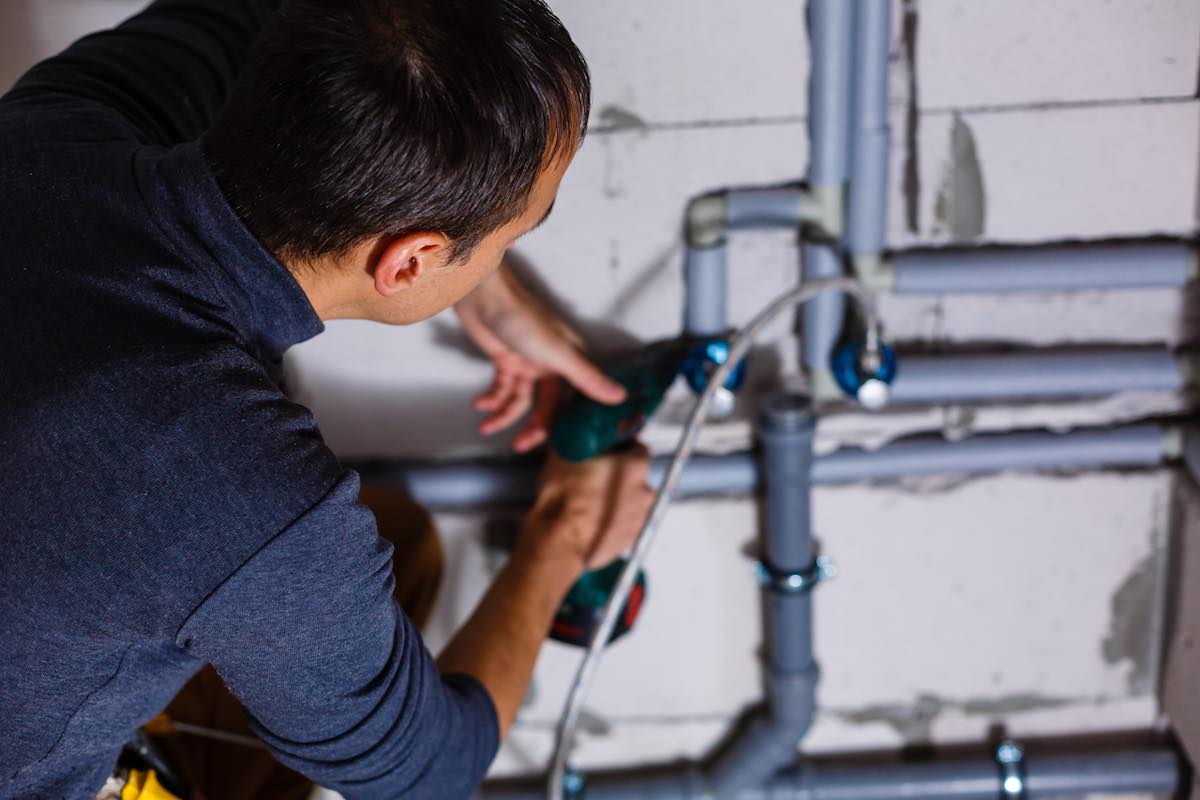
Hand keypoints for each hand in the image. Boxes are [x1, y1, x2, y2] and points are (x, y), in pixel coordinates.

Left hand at [455, 265, 625, 451]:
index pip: (573, 401)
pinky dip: (490, 398)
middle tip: (520, 445)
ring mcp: (527, 363)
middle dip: (532, 427)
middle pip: (545, 405)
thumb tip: (620, 396)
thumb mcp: (558, 353)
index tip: (561, 446)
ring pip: (519, 399)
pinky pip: (500, 388)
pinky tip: (480, 404)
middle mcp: (551, 364)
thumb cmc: (522, 318)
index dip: (567, 423)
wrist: (484, 296)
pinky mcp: (505, 360)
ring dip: (503, 415)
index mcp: (569, 361)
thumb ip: (587, 378)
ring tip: (487, 426)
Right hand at [521, 446, 654, 571]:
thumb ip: (576, 438)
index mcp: (635, 466)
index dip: (622, 449)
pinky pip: (624, 524)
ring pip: (631, 502)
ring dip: (616, 500)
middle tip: (594, 478)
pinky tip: (593, 520)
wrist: (557, 541)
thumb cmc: (562, 500)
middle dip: (618, 477)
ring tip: (591, 503)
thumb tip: (572, 432)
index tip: (609, 453)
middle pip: (636, 478)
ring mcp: (639, 519)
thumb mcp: (563, 452)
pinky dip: (612, 521)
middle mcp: (644, 492)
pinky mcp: (629, 541)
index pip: (638, 449)